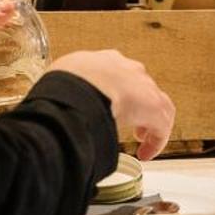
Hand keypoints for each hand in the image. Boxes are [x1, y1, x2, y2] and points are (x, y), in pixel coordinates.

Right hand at [47, 49, 176, 160]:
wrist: (78, 87)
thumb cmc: (61, 87)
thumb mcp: (58, 85)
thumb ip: (62, 96)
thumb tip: (53, 118)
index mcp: (101, 61)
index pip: (114, 75)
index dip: (114, 92)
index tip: (109, 106)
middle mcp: (124, 68)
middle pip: (138, 86)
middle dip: (135, 105)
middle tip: (129, 124)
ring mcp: (141, 84)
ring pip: (156, 102)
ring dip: (149, 122)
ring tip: (141, 141)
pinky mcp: (153, 105)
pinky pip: (161, 124)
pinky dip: (156, 139)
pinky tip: (145, 153)